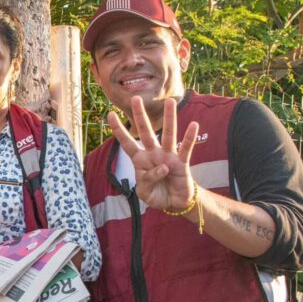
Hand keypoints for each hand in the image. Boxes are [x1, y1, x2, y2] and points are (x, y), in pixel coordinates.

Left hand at [108, 96, 198, 211]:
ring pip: (167, 134)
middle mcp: (153, 154)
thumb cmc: (156, 195)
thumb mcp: (144, 192)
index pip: (127, 143)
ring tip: (170, 102)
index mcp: (140, 160)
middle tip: (136, 98)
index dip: (118, 130)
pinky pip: (186, 148)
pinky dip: (189, 138)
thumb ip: (147, 180)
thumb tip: (162, 167)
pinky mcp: (181, 163)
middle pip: (145, 132)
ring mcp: (168, 156)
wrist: (174, 203)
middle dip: (140, 116)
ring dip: (169, 119)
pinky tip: (193, 125)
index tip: (109, 115)